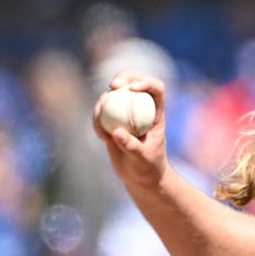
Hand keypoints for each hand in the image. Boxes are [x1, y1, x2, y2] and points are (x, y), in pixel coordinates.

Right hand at [93, 71, 168, 190]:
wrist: (140, 177)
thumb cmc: (148, 168)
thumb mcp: (142, 159)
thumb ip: (131, 146)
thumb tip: (116, 131)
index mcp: (157, 112)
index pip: (156, 89)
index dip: (146, 82)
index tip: (132, 88)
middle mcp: (141, 108)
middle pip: (133, 83)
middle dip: (123, 77)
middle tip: (113, 85)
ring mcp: (125, 112)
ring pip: (112, 96)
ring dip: (103, 105)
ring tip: (104, 130)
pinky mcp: (111, 120)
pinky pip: (100, 113)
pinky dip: (97, 121)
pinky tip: (102, 138)